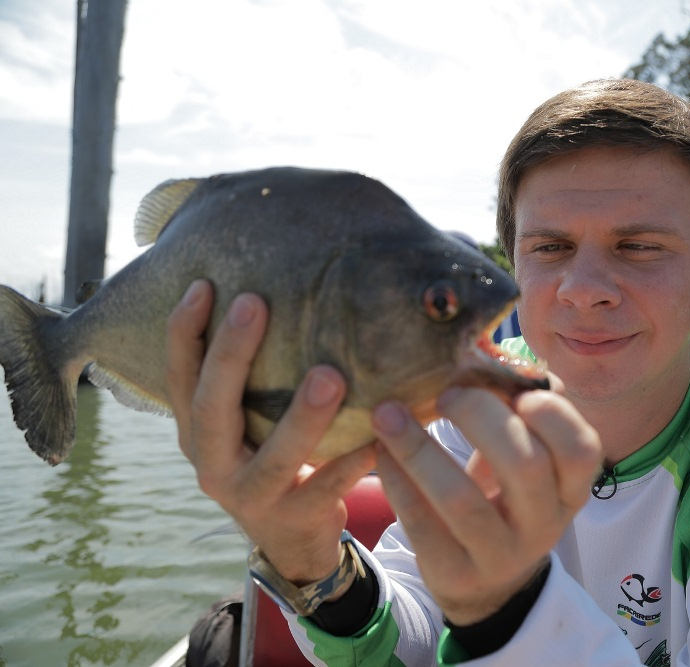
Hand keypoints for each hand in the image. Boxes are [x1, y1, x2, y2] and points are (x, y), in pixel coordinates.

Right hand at [166, 280, 375, 583]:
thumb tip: (275, 294)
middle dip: (232, 353)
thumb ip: (254, 380)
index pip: (179, 377)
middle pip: (211, 407)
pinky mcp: (292, 520)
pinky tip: (373, 439)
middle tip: (255, 303)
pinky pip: (323, 490)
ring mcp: (250, 497)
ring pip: (272, 457)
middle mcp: (212, 464)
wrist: (294, 541)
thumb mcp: (250, 425)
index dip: (184, 332)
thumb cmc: (275, 459)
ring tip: (329, 376)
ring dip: (301, 417)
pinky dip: (348, 465)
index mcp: (197, 434)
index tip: (203, 284)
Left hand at [372, 380, 601, 625]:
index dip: (551, 415)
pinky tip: (381, 451)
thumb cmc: (508, 498)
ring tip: (387, 413)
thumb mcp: (530, 464)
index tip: (515, 390)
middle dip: (479, 416)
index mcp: (569, 489)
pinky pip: (422, 524)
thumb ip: (521, 416)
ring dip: (418, 449)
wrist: (489, 583)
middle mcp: (544, 524)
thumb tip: (495, 356)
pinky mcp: (456, 573)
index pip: (581, 449)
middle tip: (446, 393)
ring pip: (461, 499)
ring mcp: (501, 554)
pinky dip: (398, 481)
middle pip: (523, 465)